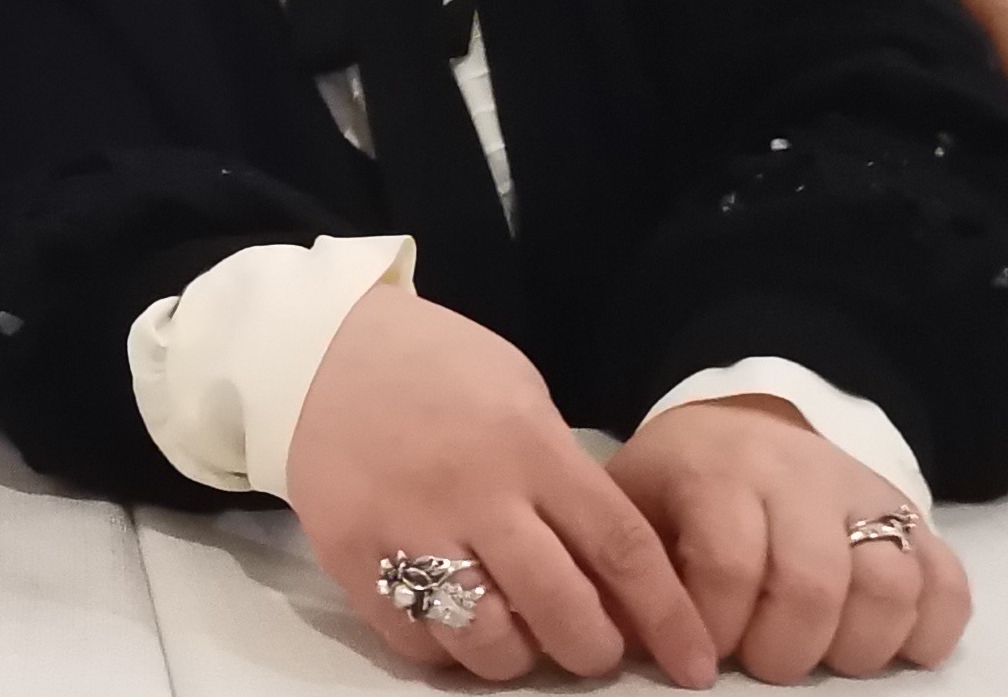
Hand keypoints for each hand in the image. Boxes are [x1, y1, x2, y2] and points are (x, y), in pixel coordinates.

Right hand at [284, 288, 716, 686]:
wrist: (316, 346)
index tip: (691, 660)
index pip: (621, 547)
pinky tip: (452, 618)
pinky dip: (447, 647)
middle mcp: (475, 493)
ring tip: (517, 631)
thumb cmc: (434, 366)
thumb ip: (563, 472)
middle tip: (593, 645)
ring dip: (520, 656)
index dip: (666, 615)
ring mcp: (408, 529)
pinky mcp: (352, 557)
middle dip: (595, 649)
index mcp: (529, 444)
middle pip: (564, 612)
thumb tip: (612, 565)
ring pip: (491, 645)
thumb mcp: (520, 392)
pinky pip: (418, 643)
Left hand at [609, 397, 970, 681]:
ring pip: (891, 583)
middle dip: (785, 649)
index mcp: (719, 469)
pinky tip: (888, 649)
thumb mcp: (629, 508)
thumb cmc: (674, 488)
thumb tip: (623, 646)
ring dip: (857, 648)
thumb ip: (623, 571)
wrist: (735, 431)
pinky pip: (948, 580)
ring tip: (820, 657)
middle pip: (815, 580)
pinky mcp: (912, 518)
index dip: (716, 627)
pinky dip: (929, 630)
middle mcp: (798, 472)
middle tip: (761, 665)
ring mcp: (864, 493)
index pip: (729, 560)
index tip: (698, 658)